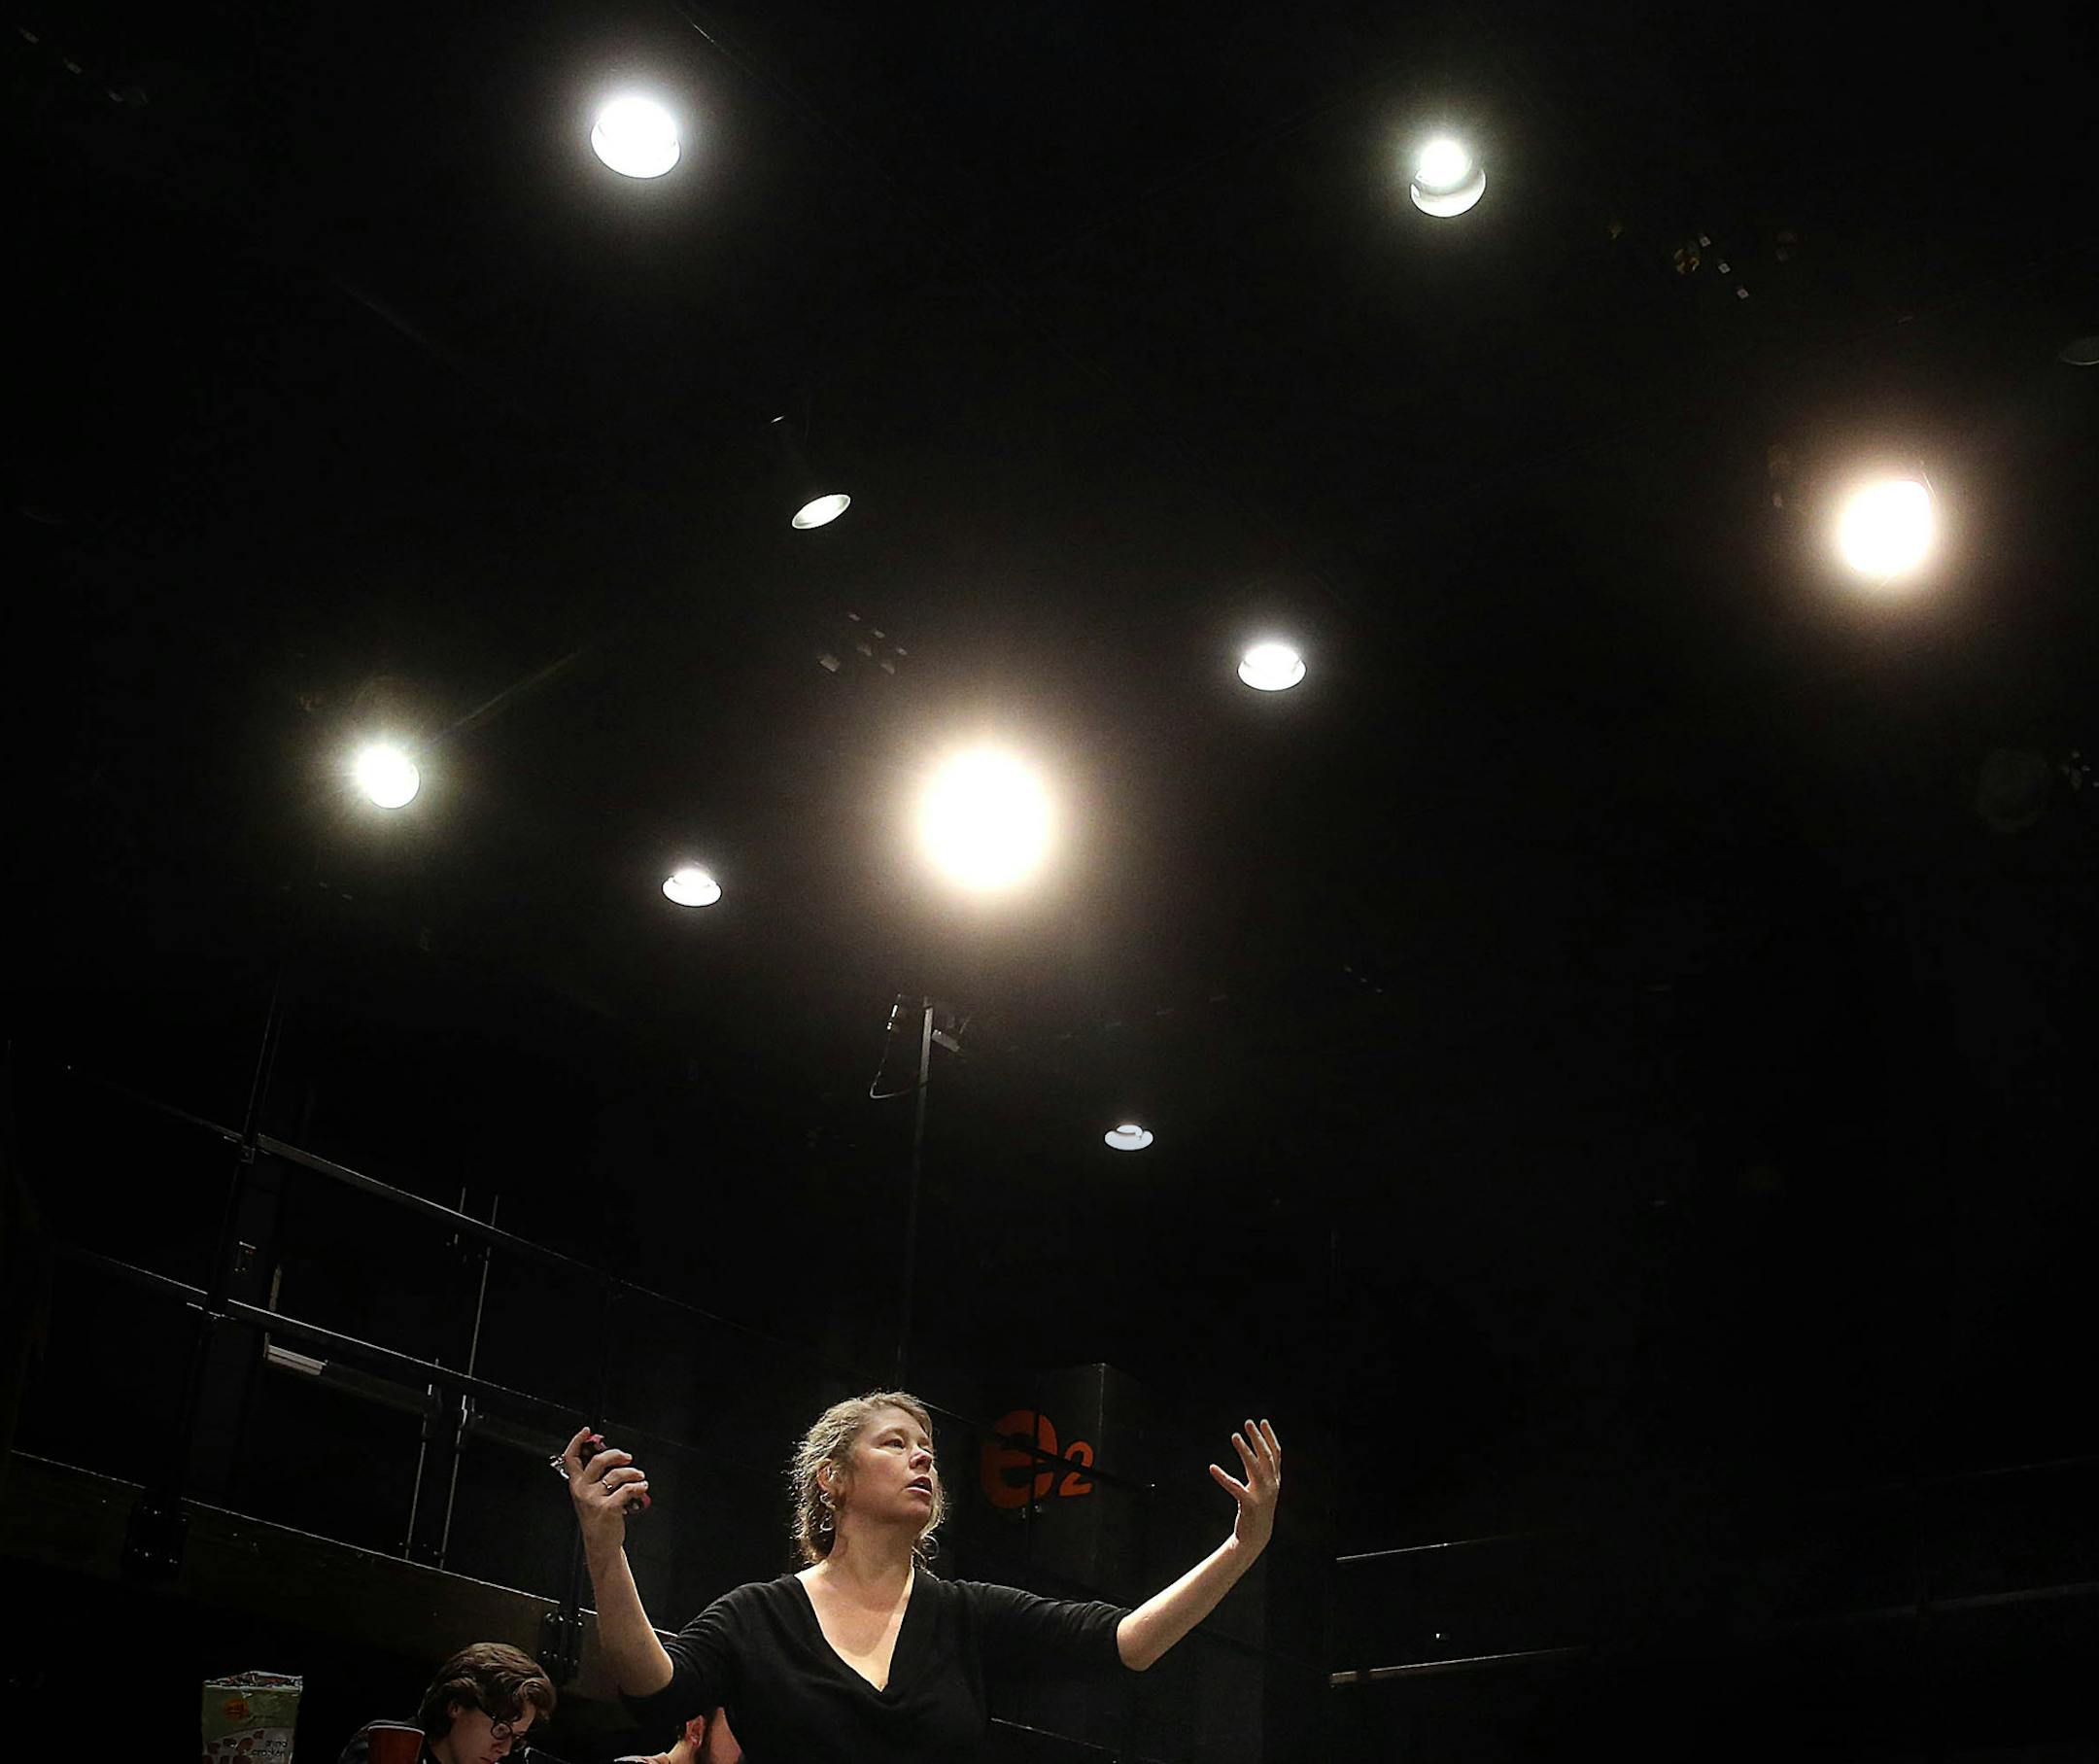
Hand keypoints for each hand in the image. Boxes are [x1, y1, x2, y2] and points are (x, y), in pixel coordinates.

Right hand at [562, 1426, 649, 1548]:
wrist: (601, 1544)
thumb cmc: (598, 1518)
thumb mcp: (590, 1497)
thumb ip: (595, 1478)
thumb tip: (613, 1456)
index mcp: (576, 1485)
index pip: (571, 1458)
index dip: (577, 1441)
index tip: (587, 1431)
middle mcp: (583, 1491)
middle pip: (598, 1461)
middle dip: (616, 1454)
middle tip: (627, 1458)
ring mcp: (594, 1500)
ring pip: (616, 1475)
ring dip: (633, 1473)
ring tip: (639, 1476)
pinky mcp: (608, 1508)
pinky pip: (627, 1489)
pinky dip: (639, 1486)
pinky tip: (642, 1487)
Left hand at [1207, 1418, 1280, 1554]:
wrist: (1256, 1537)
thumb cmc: (1256, 1509)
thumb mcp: (1263, 1488)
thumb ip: (1261, 1470)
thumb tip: (1255, 1449)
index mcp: (1274, 1480)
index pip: (1275, 1454)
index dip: (1269, 1437)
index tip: (1262, 1421)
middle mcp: (1271, 1485)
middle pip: (1266, 1457)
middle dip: (1257, 1438)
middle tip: (1248, 1423)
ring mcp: (1262, 1495)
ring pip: (1254, 1468)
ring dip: (1245, 1451)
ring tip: (1235, 1436)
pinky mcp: (1249, 1505)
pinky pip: (1234, 1487)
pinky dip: (1223, 1477)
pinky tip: (1212, 1468)